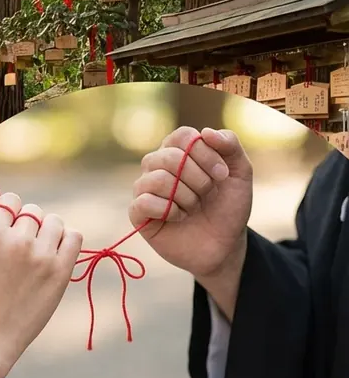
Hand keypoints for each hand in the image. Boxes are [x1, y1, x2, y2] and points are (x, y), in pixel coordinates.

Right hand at [0, 183, 82, 377]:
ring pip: (54, 221)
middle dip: (26, 224)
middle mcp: (17, 240)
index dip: (7, 213)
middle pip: (32, 210)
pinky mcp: (60, 273)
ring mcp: (41, 256)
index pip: (10, 199)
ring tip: (35, 253)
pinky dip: (67, 240)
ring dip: (46, 231)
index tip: (4, 234)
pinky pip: (75, 237)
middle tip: (17, 251)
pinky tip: (53, 254)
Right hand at [130, 127, 252, 313]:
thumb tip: (205, 132)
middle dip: (198, 179)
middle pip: (169, 156)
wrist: (225, 245)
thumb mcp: (240, 174)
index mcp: (178, 152)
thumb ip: (230, 145)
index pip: (183, 136)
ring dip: (186, 197)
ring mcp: (145, 189)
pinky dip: (169, 211)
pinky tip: (178, 218)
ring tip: (193, 208)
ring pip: (157, 179)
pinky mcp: (138, 213)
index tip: (222, 175)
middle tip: (207, 194)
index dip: (205, 154)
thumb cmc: (228, 208)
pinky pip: (144, 202)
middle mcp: (157, 166)